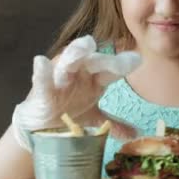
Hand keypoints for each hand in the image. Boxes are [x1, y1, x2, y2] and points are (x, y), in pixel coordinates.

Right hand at [12, 35, 140, 150]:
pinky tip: (41, 62)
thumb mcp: (93, 117)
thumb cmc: (69, 111)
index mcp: (93, 79)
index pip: (111, 70)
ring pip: (68, 63)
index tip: (137, 60)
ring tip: (86, 44)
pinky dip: (42, 72)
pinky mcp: (42, 90)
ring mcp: (60, 80)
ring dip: (76, 53)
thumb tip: (136, 134)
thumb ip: (114, 124)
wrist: (40, 126)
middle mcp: (79, 74)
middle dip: (106, 60)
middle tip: (119, 62)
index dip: (122, 65)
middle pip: (94, 62)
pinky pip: (42, 81)